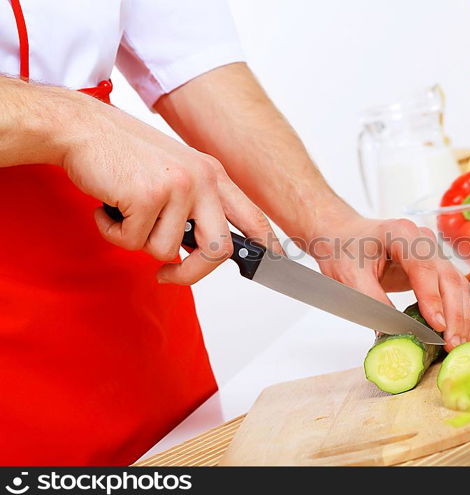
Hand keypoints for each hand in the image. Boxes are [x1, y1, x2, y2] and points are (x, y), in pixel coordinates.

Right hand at [60, 95, 280, 283]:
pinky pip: (132, 242)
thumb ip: (196, 205)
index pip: (252, 217)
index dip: (265, 244)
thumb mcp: (175, 172)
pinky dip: (113, 231)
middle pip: (218, 250)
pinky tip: (109, 205)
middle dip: (191, 273)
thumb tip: (205, 249)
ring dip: (136, 240)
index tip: (270, 262)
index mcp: (213, 175)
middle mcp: (203, 180)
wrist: (82, 128)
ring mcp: (178, 187)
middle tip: (167, 276)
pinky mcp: (147, 195)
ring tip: (124, 209)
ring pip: (166, 251)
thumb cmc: (124, 154)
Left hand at [306, 213, 469, 349]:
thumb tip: (396, 332)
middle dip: (453, 314)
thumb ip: (373, 302)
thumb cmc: (344, 250)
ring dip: (460, 316)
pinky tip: (455, 334)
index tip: (436, 325)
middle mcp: (423, 239)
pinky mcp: (434, 268)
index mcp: (400, 233)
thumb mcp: (349, 276)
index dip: (432, 297)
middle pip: (447, 277)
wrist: (343, 237)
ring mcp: (432, 253)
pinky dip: (456, 312)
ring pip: (456, 285)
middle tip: (451, 344)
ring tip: (456, 345)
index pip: (423, 266)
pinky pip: (452, 290)